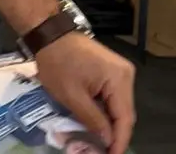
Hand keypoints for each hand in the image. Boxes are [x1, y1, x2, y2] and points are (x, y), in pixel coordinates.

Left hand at [34, 36, 135, 153]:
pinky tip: (98, 124)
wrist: (50, 33)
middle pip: (125, 113)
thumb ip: (93, 120)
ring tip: (101, 143)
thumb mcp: (72, 96)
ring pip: (119, 107)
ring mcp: (120, 71)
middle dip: (115, 135)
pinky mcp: (111, 71)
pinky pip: (113, 97)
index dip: (120, 141)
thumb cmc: (58, 62)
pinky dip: (106, 111)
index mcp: (119, 79)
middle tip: (103, 152)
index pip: (125, 118)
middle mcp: (126, 75)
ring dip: (110, 124)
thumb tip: (107, 140)